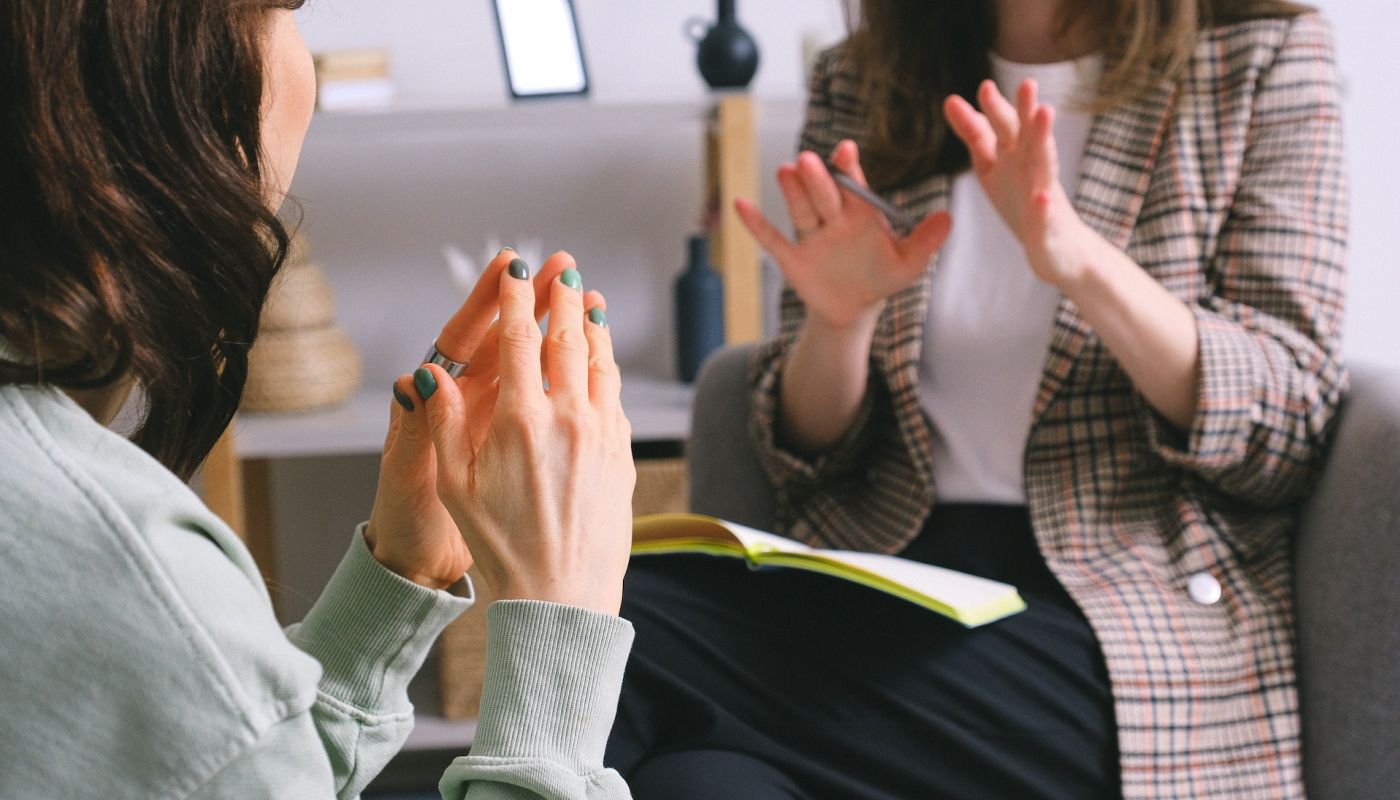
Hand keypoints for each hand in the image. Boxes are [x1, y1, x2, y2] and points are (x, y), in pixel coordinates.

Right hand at [419, 257, 634, 614]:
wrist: (562, 596)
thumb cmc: (501, 547)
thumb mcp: (455, 487)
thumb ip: (444, 423)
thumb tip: (427, 373)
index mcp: (520, 421)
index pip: (519, 340)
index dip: (517, 297)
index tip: (516, 268)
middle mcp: (568, 419)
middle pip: (568, 340)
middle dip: (563, 300)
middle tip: (564, 271)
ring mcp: (602, 435)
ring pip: (602, 364)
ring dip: (594, 328)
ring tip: (590, 303)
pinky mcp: (623, 455)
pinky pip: (616, 398)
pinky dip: (609, 369)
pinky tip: (604, 363)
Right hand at [735, 140, 951, 330]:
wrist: (856, 307)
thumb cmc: (882, 277)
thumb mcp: (908, 262)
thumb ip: (925, 240)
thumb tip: (949, 219)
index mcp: (860, 213)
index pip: (853, 185)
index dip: (848, 168)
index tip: (845, 150)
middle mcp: (832, 218)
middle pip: (824, 194)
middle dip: (818, 179)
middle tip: (810, 160)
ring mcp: (811, 236)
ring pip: (800, 210)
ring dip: (792, 192)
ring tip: (785, 171)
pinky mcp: (792, 257)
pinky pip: (772, 239)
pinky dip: (756, 224)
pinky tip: (740, 205)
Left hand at [943, 79, 1097, 288]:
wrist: (1058, 248)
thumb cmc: (1023, 201)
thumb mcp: (993, 165)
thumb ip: (976, 134)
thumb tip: (951, 100)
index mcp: (1014, 155)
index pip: (1001, 128)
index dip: (992, 110)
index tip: (982, 88)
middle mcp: (1031, 168)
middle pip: (1027, 136)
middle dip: (1026, 111)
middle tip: (1027, 84)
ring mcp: (1043, 195)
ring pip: (1045, 164)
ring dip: (1045, 140)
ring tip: (1046, 114)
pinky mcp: (1048, 227)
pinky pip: (1045, 217)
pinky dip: (1043, 209)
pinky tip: (1041, 200)